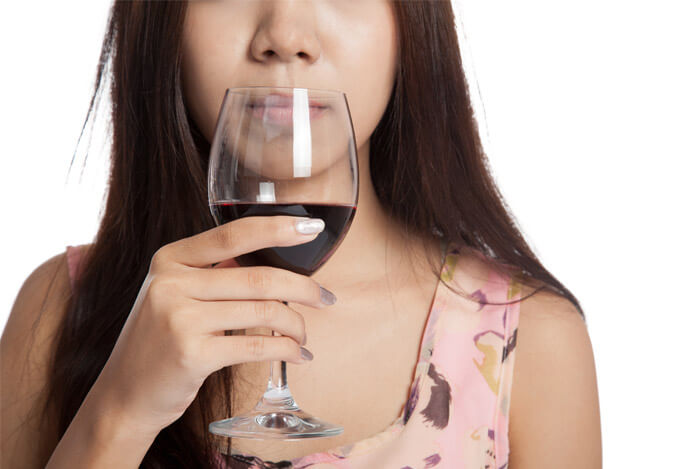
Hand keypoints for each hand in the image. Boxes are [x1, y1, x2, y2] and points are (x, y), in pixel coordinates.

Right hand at [89, 215, 331, 437]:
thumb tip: (277, 263)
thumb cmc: (161, 341)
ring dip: (295, 324)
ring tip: (304, 334)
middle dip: (303, 287)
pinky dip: (285, 350)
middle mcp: (171, 282)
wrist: (125, 393)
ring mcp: (178, 318)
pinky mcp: (190, 353)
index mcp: (170, 259)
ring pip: (262, 312)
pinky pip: (255, 346)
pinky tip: (297, 354)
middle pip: (258, 277)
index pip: (233, 234)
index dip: (278, 228)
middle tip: (326, 297)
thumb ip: (216, 274)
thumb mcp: (176, 295)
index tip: (312, 228)